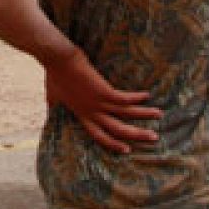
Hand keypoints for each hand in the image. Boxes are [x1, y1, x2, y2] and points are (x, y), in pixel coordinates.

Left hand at [42, 47, 161, 153]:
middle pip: (118, 129)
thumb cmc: (54, 74)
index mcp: (81, 115)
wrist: (57, 58)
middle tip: (153, 138)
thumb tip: (50, 110)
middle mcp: (92, 112)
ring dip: (144, 115)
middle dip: (137, 135)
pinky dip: (137, 98)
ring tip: (159, 115)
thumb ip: (55, 106)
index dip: (113, 144)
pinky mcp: (103, 90)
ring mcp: (98, 102)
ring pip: (126, 114)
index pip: (99, 135)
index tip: (127, 150)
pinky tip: (147, 95)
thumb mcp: (53, 96)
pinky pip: (124, 98)